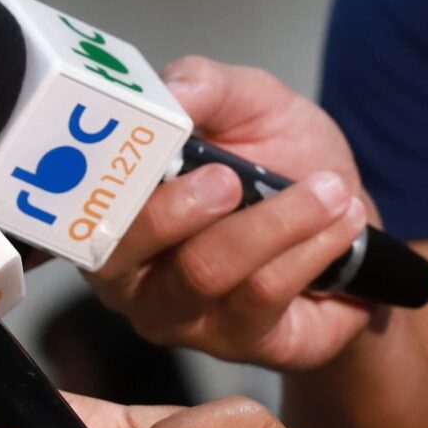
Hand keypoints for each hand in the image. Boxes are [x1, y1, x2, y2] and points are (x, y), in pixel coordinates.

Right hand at [88, 56, 376, 369]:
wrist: (350, 226)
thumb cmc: (281, 161)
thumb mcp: (250, 104)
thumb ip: (206, 85)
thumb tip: (171, 92)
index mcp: (105, 207)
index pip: (76, 201)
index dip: (103, 174)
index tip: (154, 142)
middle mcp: (125, 272)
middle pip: (123, 252)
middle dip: (177, 209)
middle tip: (231, 178)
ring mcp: (177, 316)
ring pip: (204, 272)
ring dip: (275, 223)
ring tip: (328, 191)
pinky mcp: (236, 342)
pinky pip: (263, 295)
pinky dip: (309, 250)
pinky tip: (341, 224)